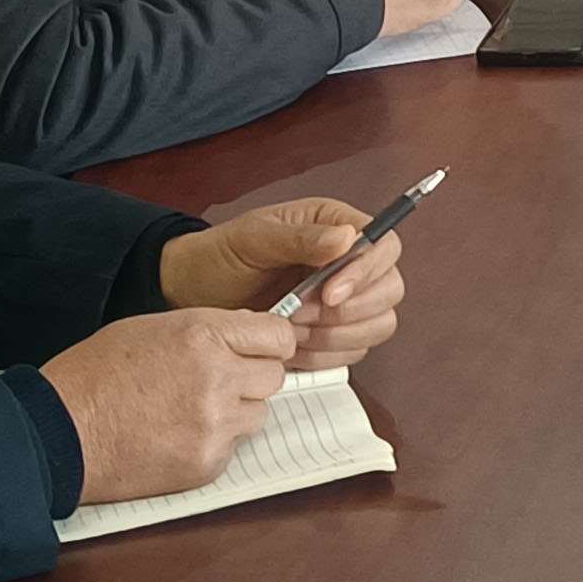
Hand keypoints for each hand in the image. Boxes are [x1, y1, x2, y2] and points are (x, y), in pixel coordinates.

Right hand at [37, 306, 290, 506]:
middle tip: (216, 382)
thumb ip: (207, 330)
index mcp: (205, 335)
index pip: (278, 336)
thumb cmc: (95, 375)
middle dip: (251, 378)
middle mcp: (218, 377)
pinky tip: (176, 435)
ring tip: (189, 410)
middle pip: (273, 377)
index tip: (256, 350)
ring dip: (235, 412)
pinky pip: (233, 448)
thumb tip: (245, 335)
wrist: (58, 432)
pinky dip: (214, 443)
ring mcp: (215, 424)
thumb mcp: (152, 328)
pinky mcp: (207, 463)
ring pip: (257, 415)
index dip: (268, 344)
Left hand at [158, 194, 408, 367]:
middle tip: (300, 314)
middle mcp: (349, 262)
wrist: (194, 292)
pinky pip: (354, 351)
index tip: (328, 292)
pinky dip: (325, 355)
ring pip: (378, 324)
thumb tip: (345, 238)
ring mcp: (345, 300)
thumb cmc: (220, 256)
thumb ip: (300, 238)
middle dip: (347, 310)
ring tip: (292, 329)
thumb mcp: (253, 239)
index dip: (366, 272)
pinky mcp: (333, 332)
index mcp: (336, 226)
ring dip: (336, 335)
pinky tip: (293, 346)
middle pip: (389, 289)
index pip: (384, 246)